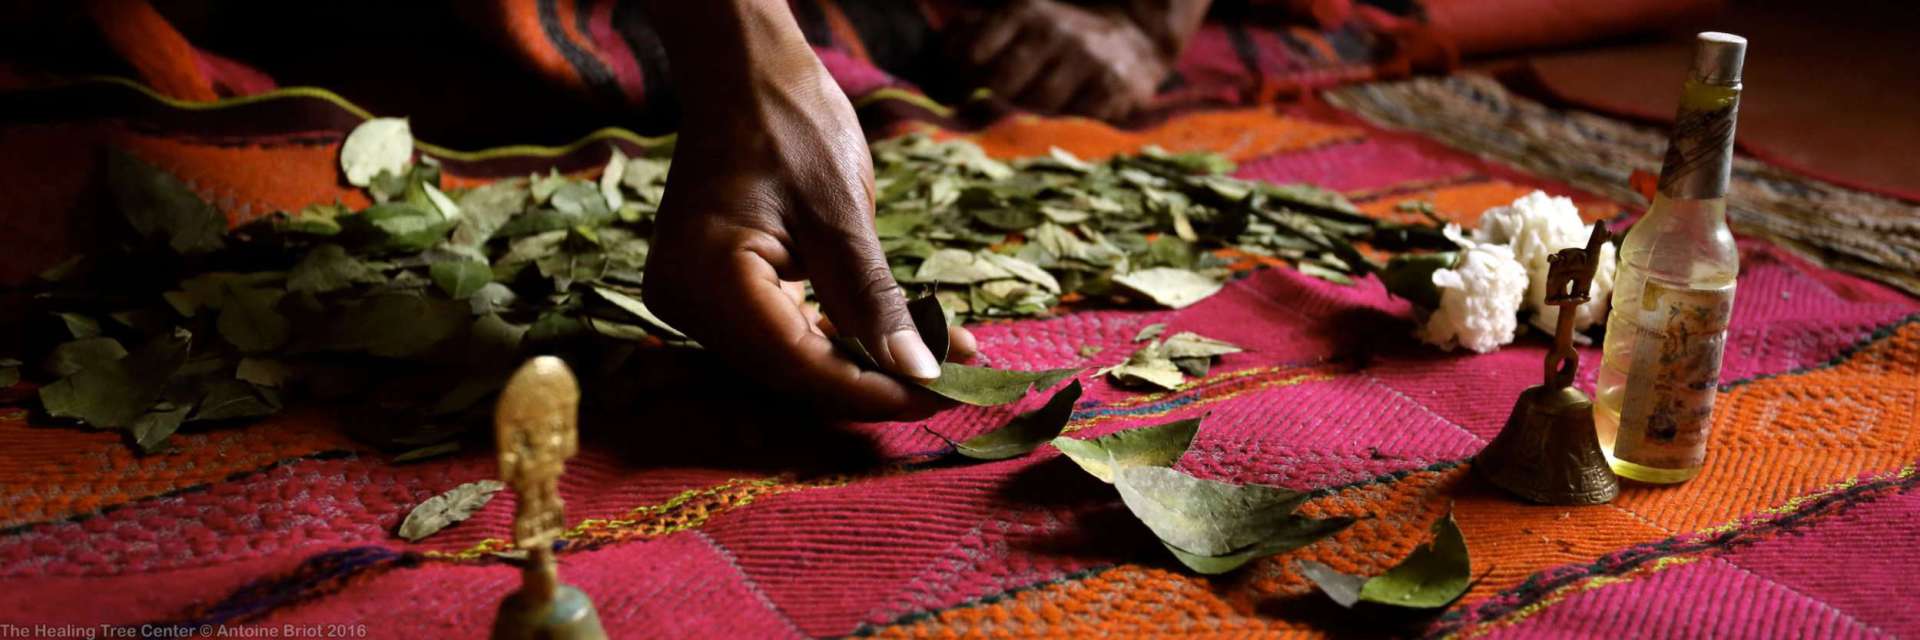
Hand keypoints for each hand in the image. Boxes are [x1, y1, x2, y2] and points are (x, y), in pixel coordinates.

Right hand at [642, 8, 975, 419]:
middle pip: (792, 371)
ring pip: (791, 358)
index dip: (875, 389)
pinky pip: (782, 332)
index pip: (799, 365)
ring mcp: (695, 299)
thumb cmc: (788, 122)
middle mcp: (686, 302)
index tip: (945, 393)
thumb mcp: (842, 212)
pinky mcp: (716, 291)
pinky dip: (838, 337)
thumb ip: (874, 300)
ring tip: (940, 361)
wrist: (743, 73)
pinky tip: (895, 340)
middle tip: (955, 381)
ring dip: (863, 362)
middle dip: (876, 379)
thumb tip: (920, 371)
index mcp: (706, 280)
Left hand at [950, 0, 1174, 121]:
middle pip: (1001, 84)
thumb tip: (941, 55)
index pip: (972, 54)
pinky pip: (1077, 120)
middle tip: (992, 117)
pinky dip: (1068, 126)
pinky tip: (1066, 121)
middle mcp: (1053, 31)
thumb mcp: (1022, 18)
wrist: (1136, 35)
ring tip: (1030, 120)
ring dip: (1030, 119)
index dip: (958, 83)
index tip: (958, 98)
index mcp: (1023, 11)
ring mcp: (1085, 59)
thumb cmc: (1061, 36)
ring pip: (1038, 106)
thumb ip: (977, 31)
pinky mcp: (1114, 87)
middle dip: (992, 105)